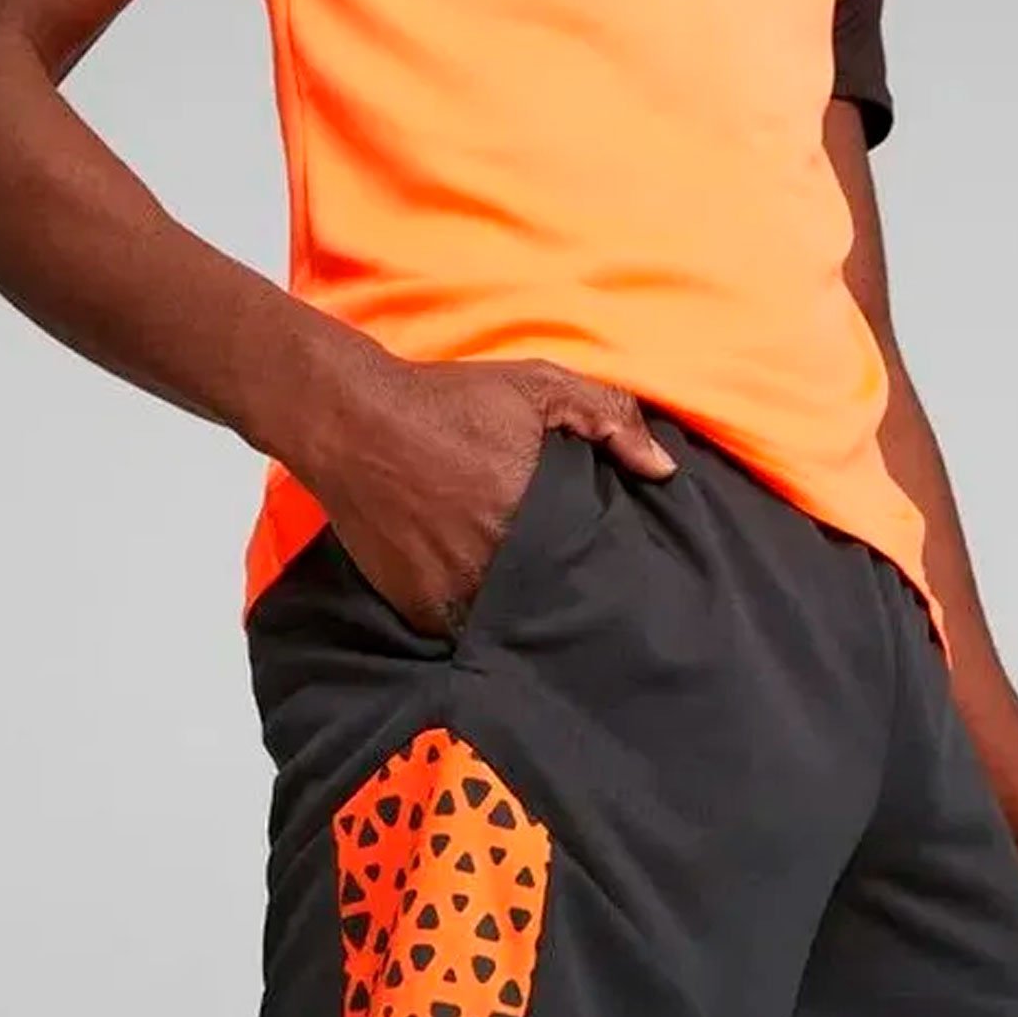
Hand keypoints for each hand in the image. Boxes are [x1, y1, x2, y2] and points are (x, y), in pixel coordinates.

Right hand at [296, 349, 676, 635]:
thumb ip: (610, 419)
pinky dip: (473, 618)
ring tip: (533, 601)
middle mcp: (501, 563)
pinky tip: (482, 597)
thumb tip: (662, 469)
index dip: (605, 569)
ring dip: (520, 613)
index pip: (593, 564)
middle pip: (553, 599)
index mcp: (539, 514)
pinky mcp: (420, 609)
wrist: (354, 421)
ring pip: (508, 621)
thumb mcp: (539, 386)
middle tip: (577, 590)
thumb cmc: (451, 401)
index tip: (618, 571)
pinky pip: (461, 630)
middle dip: (566, 595)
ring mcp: (458, 592)